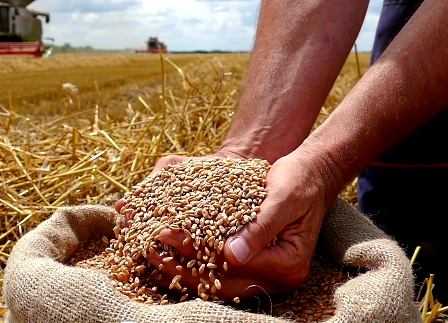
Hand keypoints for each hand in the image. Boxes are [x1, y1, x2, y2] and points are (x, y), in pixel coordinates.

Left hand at [126, 151, 338, 300]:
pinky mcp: (252, 267)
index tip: (165, 233)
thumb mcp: (283, 198)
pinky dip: (192, 266)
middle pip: (222, 282)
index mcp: (288, 264)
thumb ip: (259, 227)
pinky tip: (166, 257)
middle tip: (149, 250)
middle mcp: (277, 278)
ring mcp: (264, 276)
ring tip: (150, 257)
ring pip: (216, 283)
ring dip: (182, 272)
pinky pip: (218, 274)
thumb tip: (232, 255)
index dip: (197, 251)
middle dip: (182, 268)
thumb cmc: (298, 181)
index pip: (233, 266)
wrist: (310, 176)